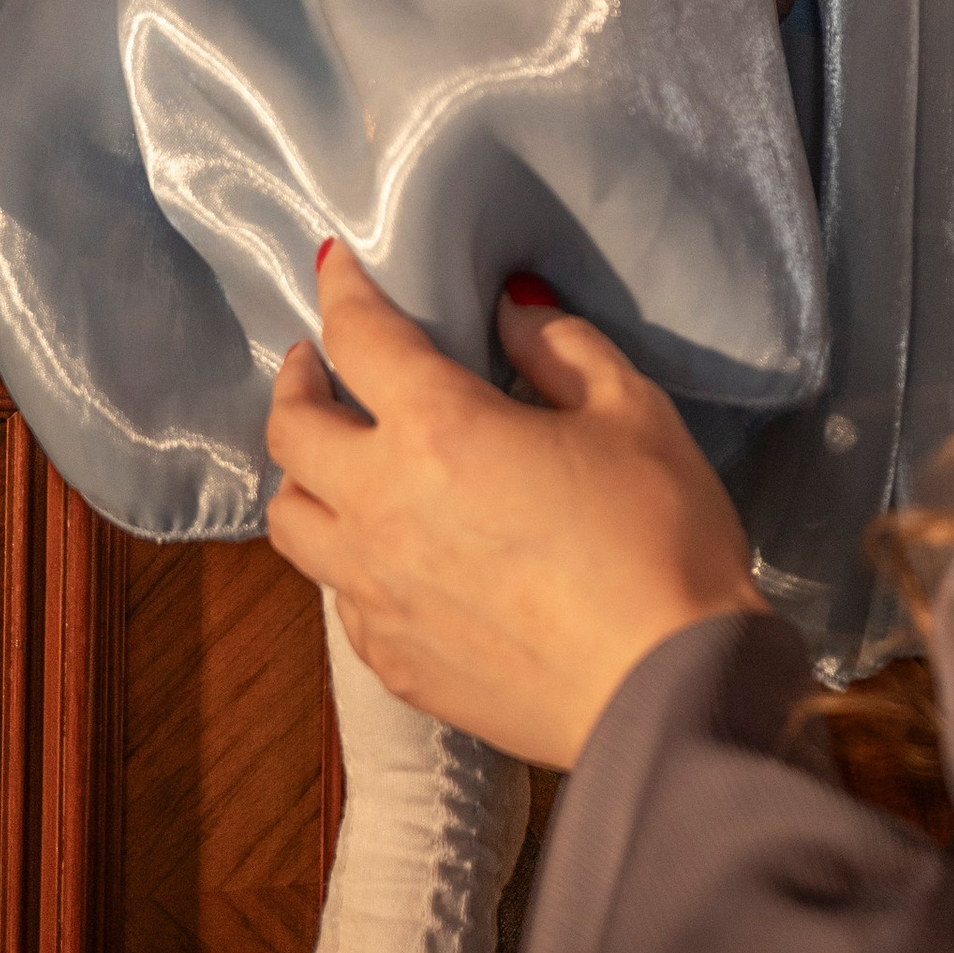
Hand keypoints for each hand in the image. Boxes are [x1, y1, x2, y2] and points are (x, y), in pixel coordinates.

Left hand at [265, 243, 764, 769]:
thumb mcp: (632, 411)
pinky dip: (344, 556)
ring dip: (303, 476)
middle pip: (292, 430)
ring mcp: (374, 591)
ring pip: (290, 521)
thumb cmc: (660, 535)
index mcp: (438, 428)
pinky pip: (335, 593)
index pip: (361, 337)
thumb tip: (510, 312)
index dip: (343, 290)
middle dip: (299, 382)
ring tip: (336, 461)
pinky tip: (386, 552)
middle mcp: (380, 506)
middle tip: (320, 364)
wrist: (663, 687)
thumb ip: (560, 348)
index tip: (335, 265)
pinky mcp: (390, 659)